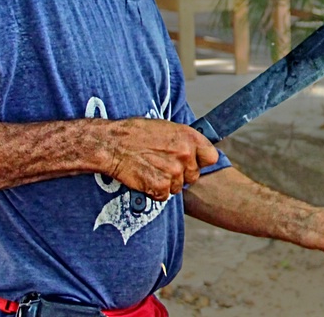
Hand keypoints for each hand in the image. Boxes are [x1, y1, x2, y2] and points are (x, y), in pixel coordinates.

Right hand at [103, 118, 218, 201]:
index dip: (200, 161)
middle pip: (193, 176)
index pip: (211, 157)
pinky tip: (145, 177)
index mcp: (189, 137)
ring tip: (150, 168)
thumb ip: (184, 141)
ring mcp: (174, 173)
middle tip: (162, 165)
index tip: (191, 161)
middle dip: (180, 174)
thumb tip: (193, 151)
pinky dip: (154, 191)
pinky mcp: (161, 187)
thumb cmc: (136, 132)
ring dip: (166, 182)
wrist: (112, 144)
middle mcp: (185, 155)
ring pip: (178, 187)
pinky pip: (164, 195)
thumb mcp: (166, 127)